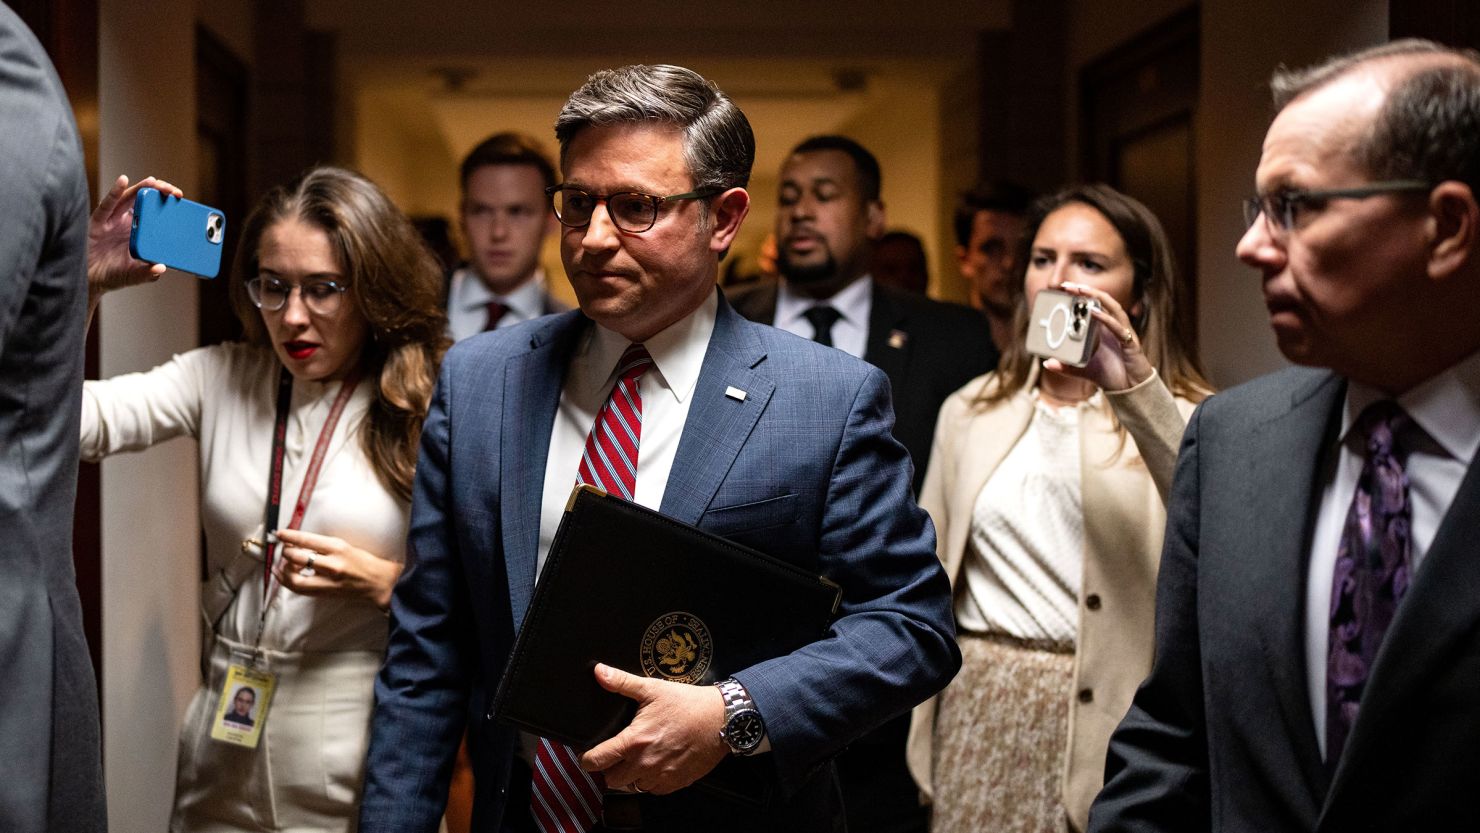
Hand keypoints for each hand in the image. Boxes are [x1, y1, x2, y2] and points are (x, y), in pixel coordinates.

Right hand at [87, 174, 183, 308]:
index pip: (154, 211)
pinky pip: (107, 204)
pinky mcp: (98, 221)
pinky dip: (115, 191)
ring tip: (152, 181)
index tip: (180, 198)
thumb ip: (147, 273)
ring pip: (127, 198)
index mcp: (138, 231)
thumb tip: (161, 268)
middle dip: (158, 191)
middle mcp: (126, 222)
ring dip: (140, 187)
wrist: (90, 280)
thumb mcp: (135, 275)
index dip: (166, 202)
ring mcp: (112, 220)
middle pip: (143, 199)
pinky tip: (123, 181)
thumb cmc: (112, 274)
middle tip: (172, 190)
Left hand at [271, 528, 402, 609]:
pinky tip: (284, 576)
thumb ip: (323, 546)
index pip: (307, 540)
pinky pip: (300, 589)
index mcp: (338, 548)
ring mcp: (327, 581)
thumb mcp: (345, 546)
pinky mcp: (325, 593)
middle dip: (286, 553)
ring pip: (295, 578)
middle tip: (284, 550)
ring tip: (284, 565)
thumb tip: (300, 545)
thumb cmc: (364, 562)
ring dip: (284, 571)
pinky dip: (288, 582)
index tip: (280, 534)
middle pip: (297, 558)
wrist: (378, 582)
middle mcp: (332, 564)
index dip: (290, 537)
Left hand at [579, 664, 728, 794]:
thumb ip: (622, 682)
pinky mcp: (676, 782)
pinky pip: (654, 790)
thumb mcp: (653, 689)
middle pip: (611, 781)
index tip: (588, 755)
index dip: (587, 760)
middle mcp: (646, 763)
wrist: (722, 719)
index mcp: (635, 741)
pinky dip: (650, 781)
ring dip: (630, 777)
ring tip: (637, 760)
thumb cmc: (688, 704)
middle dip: (609, 770)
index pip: (597, 762)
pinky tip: (655, 765)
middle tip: (615, 757)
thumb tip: (599, 672)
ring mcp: (662, 776)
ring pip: (633, 787)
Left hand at [1042, 281, 1154, 391]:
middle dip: (1087, 290)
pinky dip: (1106, 319)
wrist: (1129, 390)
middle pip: (1103, 301)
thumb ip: (1065, 367)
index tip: (1064, 288)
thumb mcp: (1082, 370)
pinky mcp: (1130, 343)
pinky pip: (1118, 328)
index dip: (1083, 294)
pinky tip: (1094, 312)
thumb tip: (1046, 363)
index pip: (1095, 304)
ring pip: (1113, 308)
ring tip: (1081, 291)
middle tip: (1068, 286)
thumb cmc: (1109, 376)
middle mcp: (1115, 326)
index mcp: (1104, 329)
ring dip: (1097, 297)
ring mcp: (1124, 333)